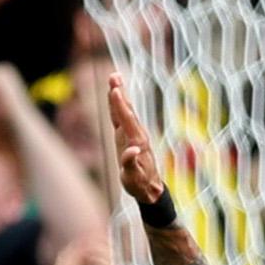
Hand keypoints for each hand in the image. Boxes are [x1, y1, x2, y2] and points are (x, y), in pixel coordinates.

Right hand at [108, 73, 166, 205]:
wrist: (150, 188)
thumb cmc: (140, 184)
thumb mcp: (133, 178)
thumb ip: (131, 164)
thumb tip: (132, 150)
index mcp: (136, 141)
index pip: (126, 120)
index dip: (119, 105)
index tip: (114, 90)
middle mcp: (136, 135)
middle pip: (126, 110)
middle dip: (119, 93)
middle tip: (114, 75)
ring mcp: (133, 135)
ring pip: (125, 111)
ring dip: (120, 95)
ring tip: (114, 79)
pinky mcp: (130, 137)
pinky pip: (123, 117)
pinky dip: (118, 105)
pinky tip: (116, 96)